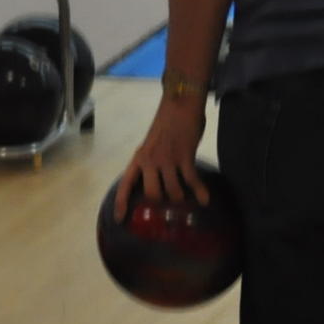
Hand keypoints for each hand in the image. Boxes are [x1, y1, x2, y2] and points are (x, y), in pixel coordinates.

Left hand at [111, 98, 208, 220]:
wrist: (179, 104)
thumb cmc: (166, 125)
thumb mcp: (152, 146)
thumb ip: (152, 164)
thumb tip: (161, 187)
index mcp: (139, 158)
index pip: (125, 183)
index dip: (121, 203)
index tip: (119, 219)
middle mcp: (150, 160)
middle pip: (152, 195)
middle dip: (161, 204)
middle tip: (168, 206)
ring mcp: (167, 159)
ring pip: (173, 192)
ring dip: (181, 197)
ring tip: (186, 196)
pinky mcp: (184, 156)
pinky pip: (192, 181)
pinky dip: (200, 192)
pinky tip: (205, 200)